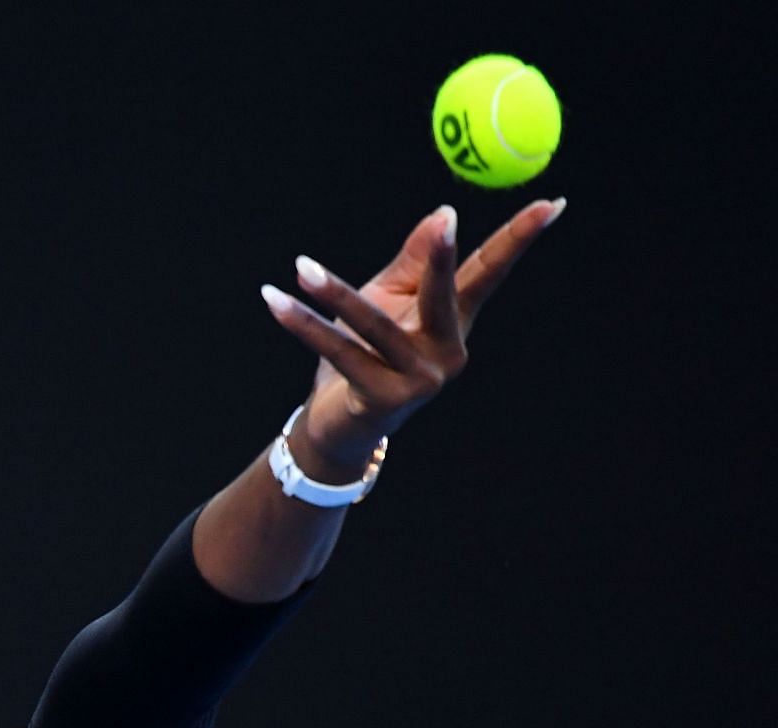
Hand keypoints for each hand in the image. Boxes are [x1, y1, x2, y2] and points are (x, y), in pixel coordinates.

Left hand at [261, 198, 563, 466]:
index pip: (488, 272)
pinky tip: (276, 301)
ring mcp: (419, 379)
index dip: (518, 239)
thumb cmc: (364, 353)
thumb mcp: (388, 301)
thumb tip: (442, 214)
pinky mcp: (384, 398)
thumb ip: (412, 262)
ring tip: (301, 267)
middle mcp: (446, 351)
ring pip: (375, 324)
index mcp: (453, 321)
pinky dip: (303, 324)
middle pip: (446, 295)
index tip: (552, 203)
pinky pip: (339, 351)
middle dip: (444, 258)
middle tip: (447, 220)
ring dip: (332, 293)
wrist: (338, 424)